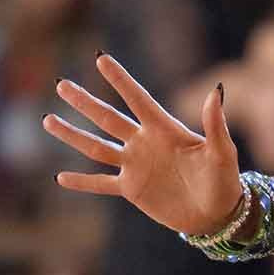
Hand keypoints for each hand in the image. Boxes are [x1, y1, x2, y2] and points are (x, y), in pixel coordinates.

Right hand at [45, 53, 242, 236]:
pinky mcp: (133, 190)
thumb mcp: (222, 152)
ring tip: (48, 120)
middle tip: (61, 84)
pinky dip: (82, 181)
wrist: (219, 215)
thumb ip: (215, 123)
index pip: (138, 100)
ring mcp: (136, 166)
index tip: (101, 58)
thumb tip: (217, 89)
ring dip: (73, 135)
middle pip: (108, 119)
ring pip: (97, 147)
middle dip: (84, 103)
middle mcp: (144, 143)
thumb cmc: (225, 181)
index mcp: (165, 130)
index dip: (120, 80)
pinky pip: (102, 184)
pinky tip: (60, 177)